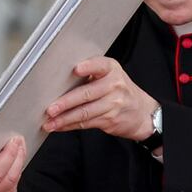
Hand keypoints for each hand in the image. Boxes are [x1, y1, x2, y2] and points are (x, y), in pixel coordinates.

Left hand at [43, 56, 158, 140]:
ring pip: (85, 112)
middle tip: (50, 108)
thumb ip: (90, 72)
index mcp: (111, 69)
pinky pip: (86, 123)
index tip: (76, 69)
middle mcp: (114, 85)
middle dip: (66, 102)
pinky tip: (59, 126)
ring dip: (64, 119)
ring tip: (50, 122)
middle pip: (87, 94)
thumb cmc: (118, 89)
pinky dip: (70, 125)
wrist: (142, 111)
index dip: (88, 67)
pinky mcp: (110, 120)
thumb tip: (58, 77)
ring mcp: (113, 104)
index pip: (99, 65)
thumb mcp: (110, 73)